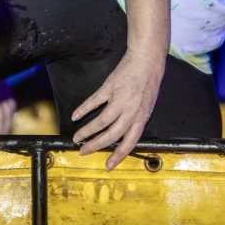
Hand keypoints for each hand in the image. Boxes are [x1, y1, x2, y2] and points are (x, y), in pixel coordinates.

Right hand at [71, 50, 164, 169]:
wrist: (147, 60)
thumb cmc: (149, 81)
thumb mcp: (148, 105)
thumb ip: (136, 118)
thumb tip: (124, 132)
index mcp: (141, 117)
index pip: (130, 142)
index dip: (118, 156)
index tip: (108, 165)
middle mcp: (131, 111)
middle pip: (112, 134)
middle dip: (96, 146)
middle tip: (84, 152)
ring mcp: (120, 99)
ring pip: (101, 121)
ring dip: (87, 131)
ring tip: (77, 137)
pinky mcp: (110, 87)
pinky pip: (94, 101)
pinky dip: (83, 109)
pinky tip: (75, 115)